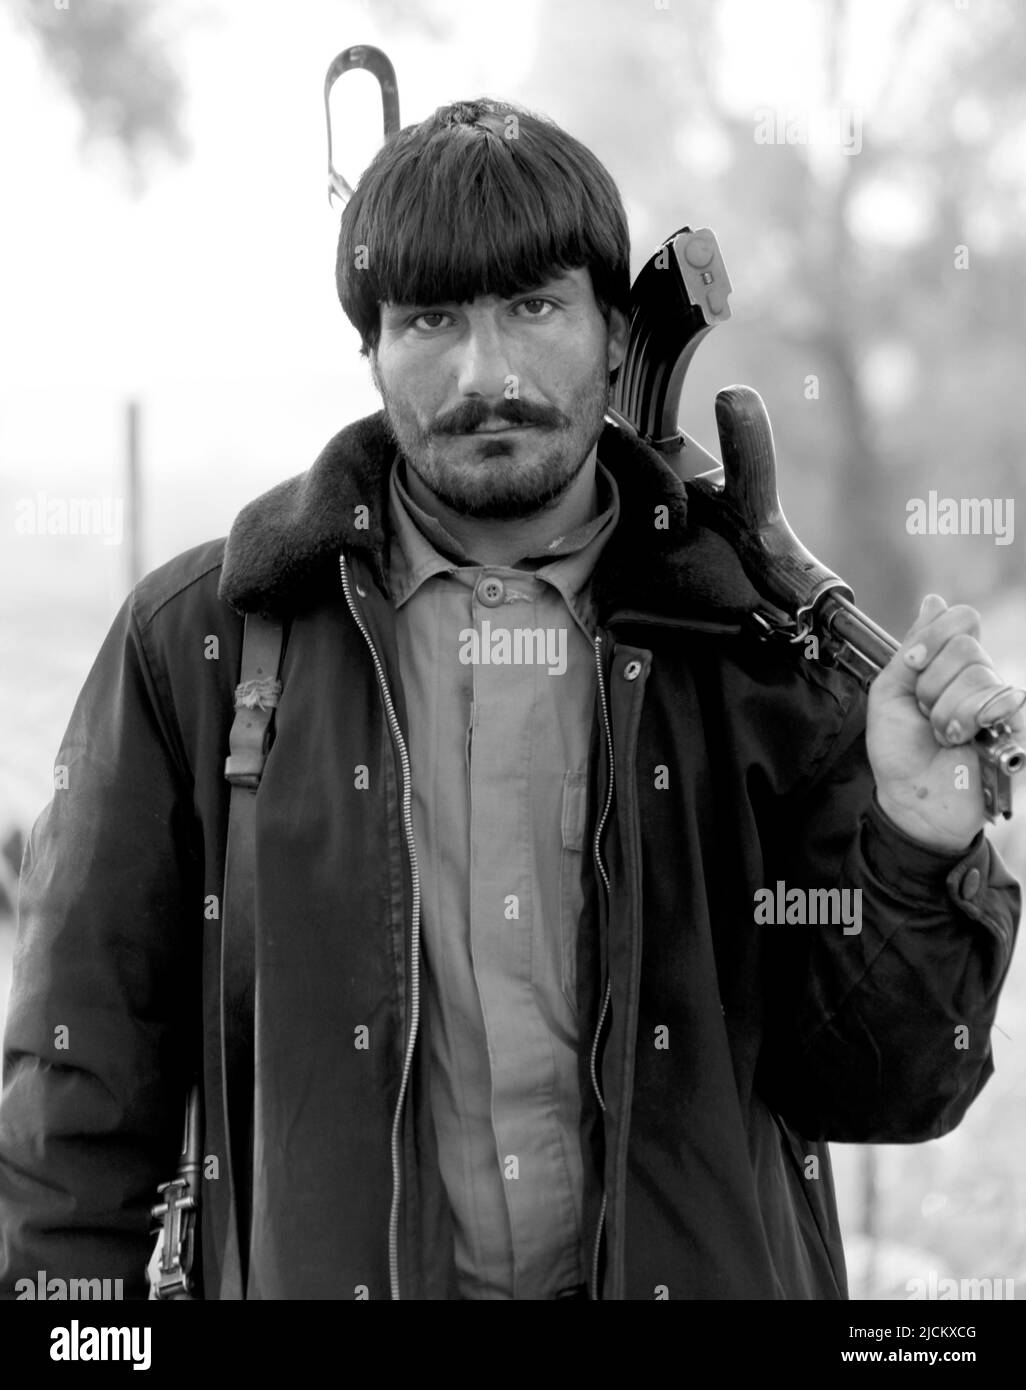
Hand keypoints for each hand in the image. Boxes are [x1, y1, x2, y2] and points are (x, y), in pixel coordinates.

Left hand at [867, 594, 1025, 852]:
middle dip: (932, 683)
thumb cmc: (899, 750)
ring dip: (946, 711)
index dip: (933, 637)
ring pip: (978, 677)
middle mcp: (979, 676)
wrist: (911, 798)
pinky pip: (998, 704)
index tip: (912, 665)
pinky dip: (967, 723)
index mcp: (948, 662)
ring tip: (942, 734)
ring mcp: (1000, 701)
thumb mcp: (890, 692)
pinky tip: (961, 741)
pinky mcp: (1016, 727)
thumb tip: (934, 601)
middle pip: (968, 646)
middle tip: (925, 712)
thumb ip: (912, 647)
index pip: (962, 619)